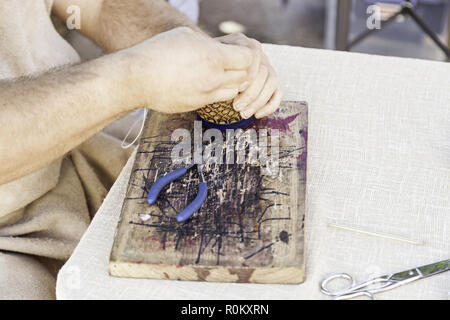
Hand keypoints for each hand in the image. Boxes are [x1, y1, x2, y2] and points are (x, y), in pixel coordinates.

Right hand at [119, 27, 253, 112]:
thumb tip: (221, 48)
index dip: (244, 54)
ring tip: (218, 73)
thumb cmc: (158, 51)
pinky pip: (218, 99)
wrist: (136, 78)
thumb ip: (209, 43)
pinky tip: (206, 83)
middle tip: (230, 62)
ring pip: (234, 90)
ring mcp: (206, 94)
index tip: (234, 51)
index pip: (248, 58)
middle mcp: (213, 78)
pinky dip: (218, 91)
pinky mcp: (197, 105)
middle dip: (241, 68)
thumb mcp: (186, 36)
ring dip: (232, 82)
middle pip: (244, 76)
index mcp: (213, 57)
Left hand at [216, 33, 282, 118]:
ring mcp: (267, 66)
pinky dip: (269, 106)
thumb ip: (217, 65)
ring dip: (258, 101)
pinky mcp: (271, 81)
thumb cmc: (210, 65)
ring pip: (272, 83)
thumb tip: (223, 80)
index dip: (249, 75)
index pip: (255, 57)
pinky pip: (278, 93)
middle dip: (251, 93)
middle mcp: (258, 53)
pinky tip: (257, 114)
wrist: (213, 68)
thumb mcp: (211, 60)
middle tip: (236, 107)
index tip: (237, 89)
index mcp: (243, 43)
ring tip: (243, 113)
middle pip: (264, 72)